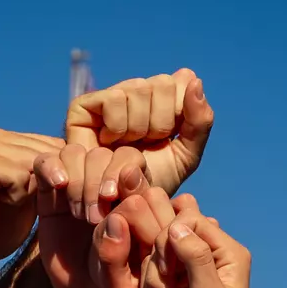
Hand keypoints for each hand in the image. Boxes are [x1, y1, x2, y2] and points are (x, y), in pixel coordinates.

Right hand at [0, 129, 64, 277]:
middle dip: (59, 182)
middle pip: (51, 151)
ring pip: (38, 162)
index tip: (72, 201)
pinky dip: (20, 194)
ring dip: (37, 190)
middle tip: (48, 208)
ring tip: (18, 204)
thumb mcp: (35, 197)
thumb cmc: (0, 227)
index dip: (71, 174)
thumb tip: (86, 164)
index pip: (58, 146)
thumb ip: (53, 176)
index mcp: (11, 140)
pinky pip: (20, 174)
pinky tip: (5, 203)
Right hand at [34, 145, 147, 287]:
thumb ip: (124, 243)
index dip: (120, 171)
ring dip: (77, 179)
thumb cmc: (113, 285)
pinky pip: (47, 161)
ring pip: (77, 153)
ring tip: (77, 213)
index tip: (111, 196)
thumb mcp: (126, 272)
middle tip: (92, 217)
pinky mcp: (50, 190)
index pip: (131, 161)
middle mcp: (108, 182)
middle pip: (103, 153)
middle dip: (97, 180)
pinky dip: (51, 167)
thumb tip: (119, 203)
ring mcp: (78, 184)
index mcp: (136, 193)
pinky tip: (57, 186)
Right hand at [66, 70, 213, 194]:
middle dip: (159, 125)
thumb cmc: (151, 183)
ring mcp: (113, 96)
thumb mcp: (186, 156)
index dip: (179, 115)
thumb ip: (200, 121)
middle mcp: (138, 91)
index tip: (168, 139)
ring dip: (138, 128)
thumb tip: (194, 80)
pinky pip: (114, 99)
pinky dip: (117, 126)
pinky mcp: (85, 105)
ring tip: (128, 148)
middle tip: (146, 146)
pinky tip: (110, 142)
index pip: (184, 80)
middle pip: (162, 84)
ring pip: (138, 89)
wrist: (117, 207)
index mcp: (165, 98)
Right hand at [139, 202, 251, 287]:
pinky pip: (147, 277)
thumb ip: (196, 258)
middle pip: (166, 236)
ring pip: (152, 258)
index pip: (189, 220)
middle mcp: (210, 258)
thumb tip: (177, 226)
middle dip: (162, 269)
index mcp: (228, 254)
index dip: (172, 241)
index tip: (175, 274)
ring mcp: (189, 274)